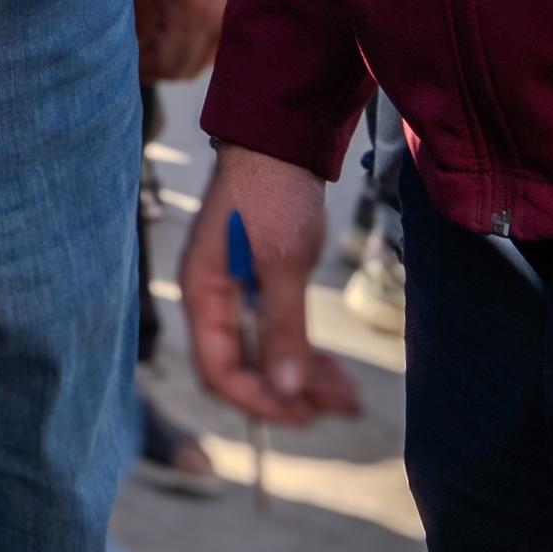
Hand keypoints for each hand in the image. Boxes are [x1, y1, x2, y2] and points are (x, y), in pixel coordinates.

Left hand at [133, 0, 241, 84]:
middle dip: (159, 67)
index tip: (125, 64)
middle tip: (137, 55)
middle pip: (187, 68)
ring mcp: (235, 11)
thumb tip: (132, 42)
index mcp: (193, 13)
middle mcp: (220, 20)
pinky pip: (220, 38)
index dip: (143, 70)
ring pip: (206, 57)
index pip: (167, 65)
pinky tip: (181, 27)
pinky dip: (199, 42)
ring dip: (181, 55)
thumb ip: (136, 11)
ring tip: (156, 40)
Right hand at [180, 144, 363, 426]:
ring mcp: (238, 293)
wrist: (281, 138)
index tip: (303, 414)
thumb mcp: (282, 262)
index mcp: (203, 295)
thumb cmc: (272, 192)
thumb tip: (287, 389)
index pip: (219, 371)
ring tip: (348, 394)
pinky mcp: (261, 283)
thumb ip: (283, 327)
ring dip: (304, 376)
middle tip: (339, 406)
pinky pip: (278, 332)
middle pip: (245, 368)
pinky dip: (305, 352)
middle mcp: (214, 300)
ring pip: (267, 354)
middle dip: (291, 391)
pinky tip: (334, 367)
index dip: (259, 400)